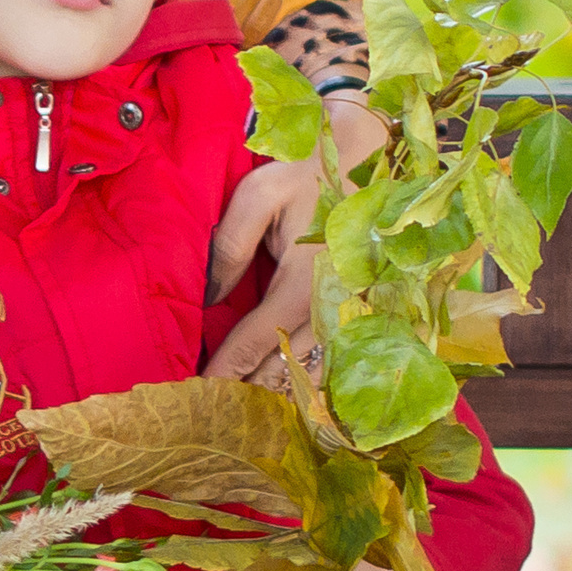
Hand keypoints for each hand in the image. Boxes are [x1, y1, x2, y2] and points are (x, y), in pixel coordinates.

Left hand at [204, 96, 386, 387]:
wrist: (372, 154)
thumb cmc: (307, 171)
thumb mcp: (258, 196)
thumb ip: (229, 248)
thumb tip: (208, 300)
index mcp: (300, 284)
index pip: (251, 344)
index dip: (222, 374)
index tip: (198, 398)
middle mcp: (329, 309)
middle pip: (281, 370)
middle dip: (247, 395)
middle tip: (214, 416)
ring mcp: (351, 315)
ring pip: (309, 372)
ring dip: (277, 394)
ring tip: (245, 415)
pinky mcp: (364, 313)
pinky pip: (332, 360)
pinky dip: (308, 381)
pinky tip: (287, 396)